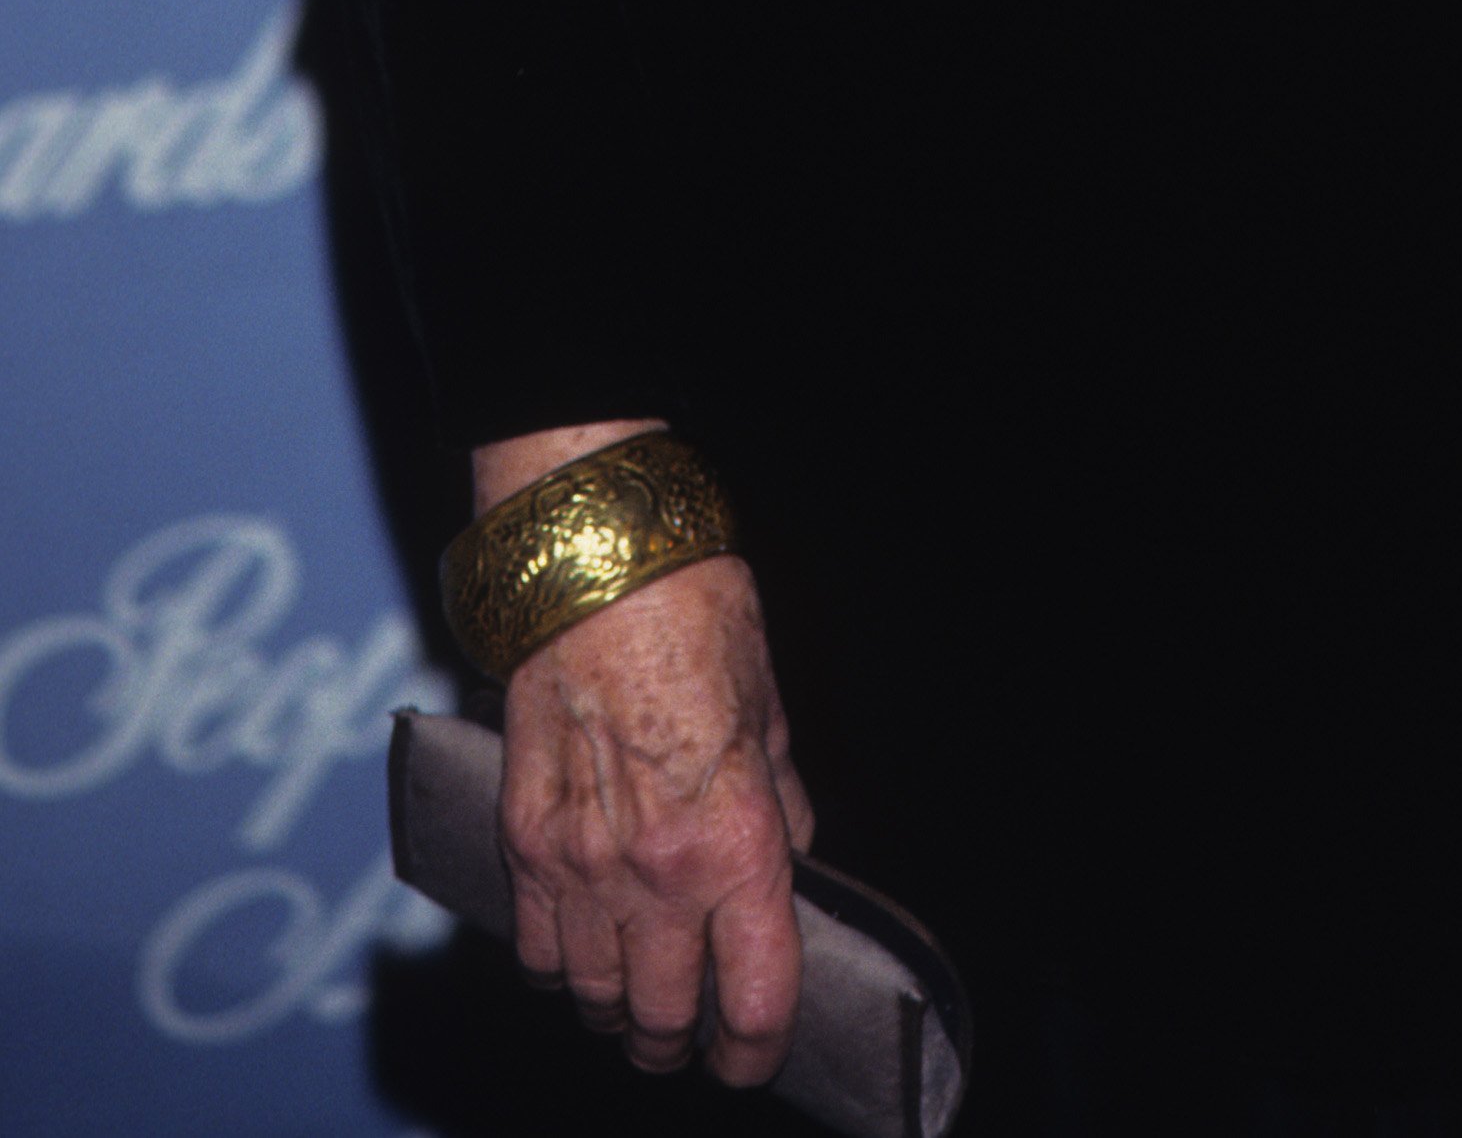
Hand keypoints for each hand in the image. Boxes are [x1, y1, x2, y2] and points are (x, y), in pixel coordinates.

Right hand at [476, 421, 813, 1085]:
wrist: (595, 560)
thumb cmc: (696, 612)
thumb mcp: (771, 709)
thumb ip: (779, 804)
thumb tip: (788, 864)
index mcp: (736, 842)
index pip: (755, 998)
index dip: (759, 1048)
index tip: (757, 1054)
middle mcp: (655, 873)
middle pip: (664, 1021)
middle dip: (684, 1043)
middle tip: (696, 1037)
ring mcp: (578, 865)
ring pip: (593, 999)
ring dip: (620, 1013)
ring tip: (639, 1004)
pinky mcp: (519, 841)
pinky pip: (533, 949)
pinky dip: (557, 967)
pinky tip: (579, 949)